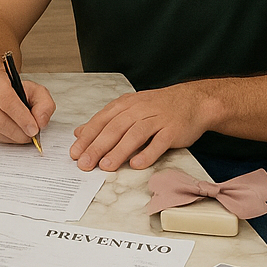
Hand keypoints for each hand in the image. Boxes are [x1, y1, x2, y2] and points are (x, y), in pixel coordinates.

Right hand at [0, 68, 54, 144]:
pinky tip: (13, 134)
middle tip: (31, 136)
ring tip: (24, 135)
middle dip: (18, 132)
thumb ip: (44, 104)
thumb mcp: (35, 91)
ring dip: (13, 138)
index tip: (34, 129)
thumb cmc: (16, 92)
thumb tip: (40, 121)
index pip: (6, 99)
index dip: (21, 117)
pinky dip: (5, 140)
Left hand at [68, 83, 215, 171]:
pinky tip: (136, 165)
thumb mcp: (128, 108)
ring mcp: (156, 119)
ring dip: (119, 151)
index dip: (87, 137)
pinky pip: (159, 143)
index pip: (101, 121)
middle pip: (114, 128)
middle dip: (97, 146)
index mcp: (124, 105)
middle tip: (84, 163)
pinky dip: (147, 153)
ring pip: (134, 135)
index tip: (75, 153)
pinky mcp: (172, 130)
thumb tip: (80, 133)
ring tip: (105, 166)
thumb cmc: (157, 107)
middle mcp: (138, 110)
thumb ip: (105, 121)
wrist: (192, 101)